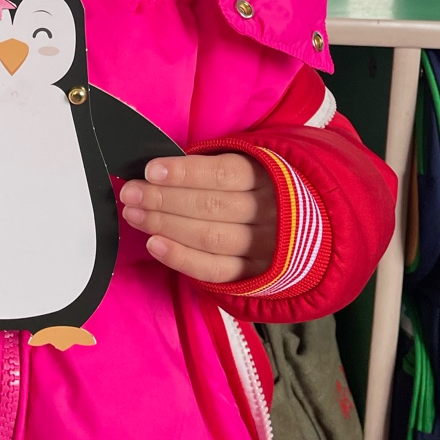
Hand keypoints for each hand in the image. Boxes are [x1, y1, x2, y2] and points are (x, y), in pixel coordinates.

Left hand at [119, 152, 276, 284]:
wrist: (308, 228)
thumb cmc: (259, 188)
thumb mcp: (249, 165)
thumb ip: (211, 167)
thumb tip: (158, 170)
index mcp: (267, 177)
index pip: (222, 173)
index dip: (184, 173)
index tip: (150, 170)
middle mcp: (270, 212)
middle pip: (210, 206)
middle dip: (163, 199)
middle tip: (131, 193)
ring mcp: (264, 247)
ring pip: (208, 237)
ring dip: (164, 225)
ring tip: (134, 215)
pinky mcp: (254, 274)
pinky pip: (214, 269)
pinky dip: (181, 258)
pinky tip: (154, 245)